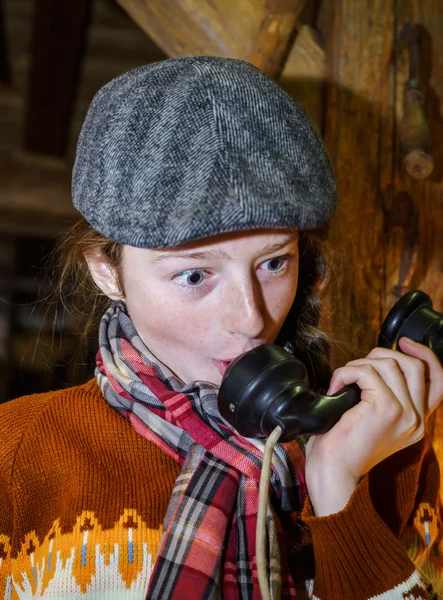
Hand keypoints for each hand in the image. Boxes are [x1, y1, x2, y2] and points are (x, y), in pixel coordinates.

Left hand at [304, 337, 442, 514]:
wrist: (333, 470)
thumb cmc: (345, 444)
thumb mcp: (374, 418)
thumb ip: (388, 395)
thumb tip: (379, 362)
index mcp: (418, 421)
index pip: (438, 381)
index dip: (426, 356)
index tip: (404, 342)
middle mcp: (417, 418)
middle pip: (414, 365)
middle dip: (383, 354)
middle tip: (359, 366)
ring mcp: (405, 413)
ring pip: (388, 364)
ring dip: (359, 364)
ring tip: (343, 381)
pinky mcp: (386, 408)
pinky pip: (366, 372)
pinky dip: (346, 372)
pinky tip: (336, 387)